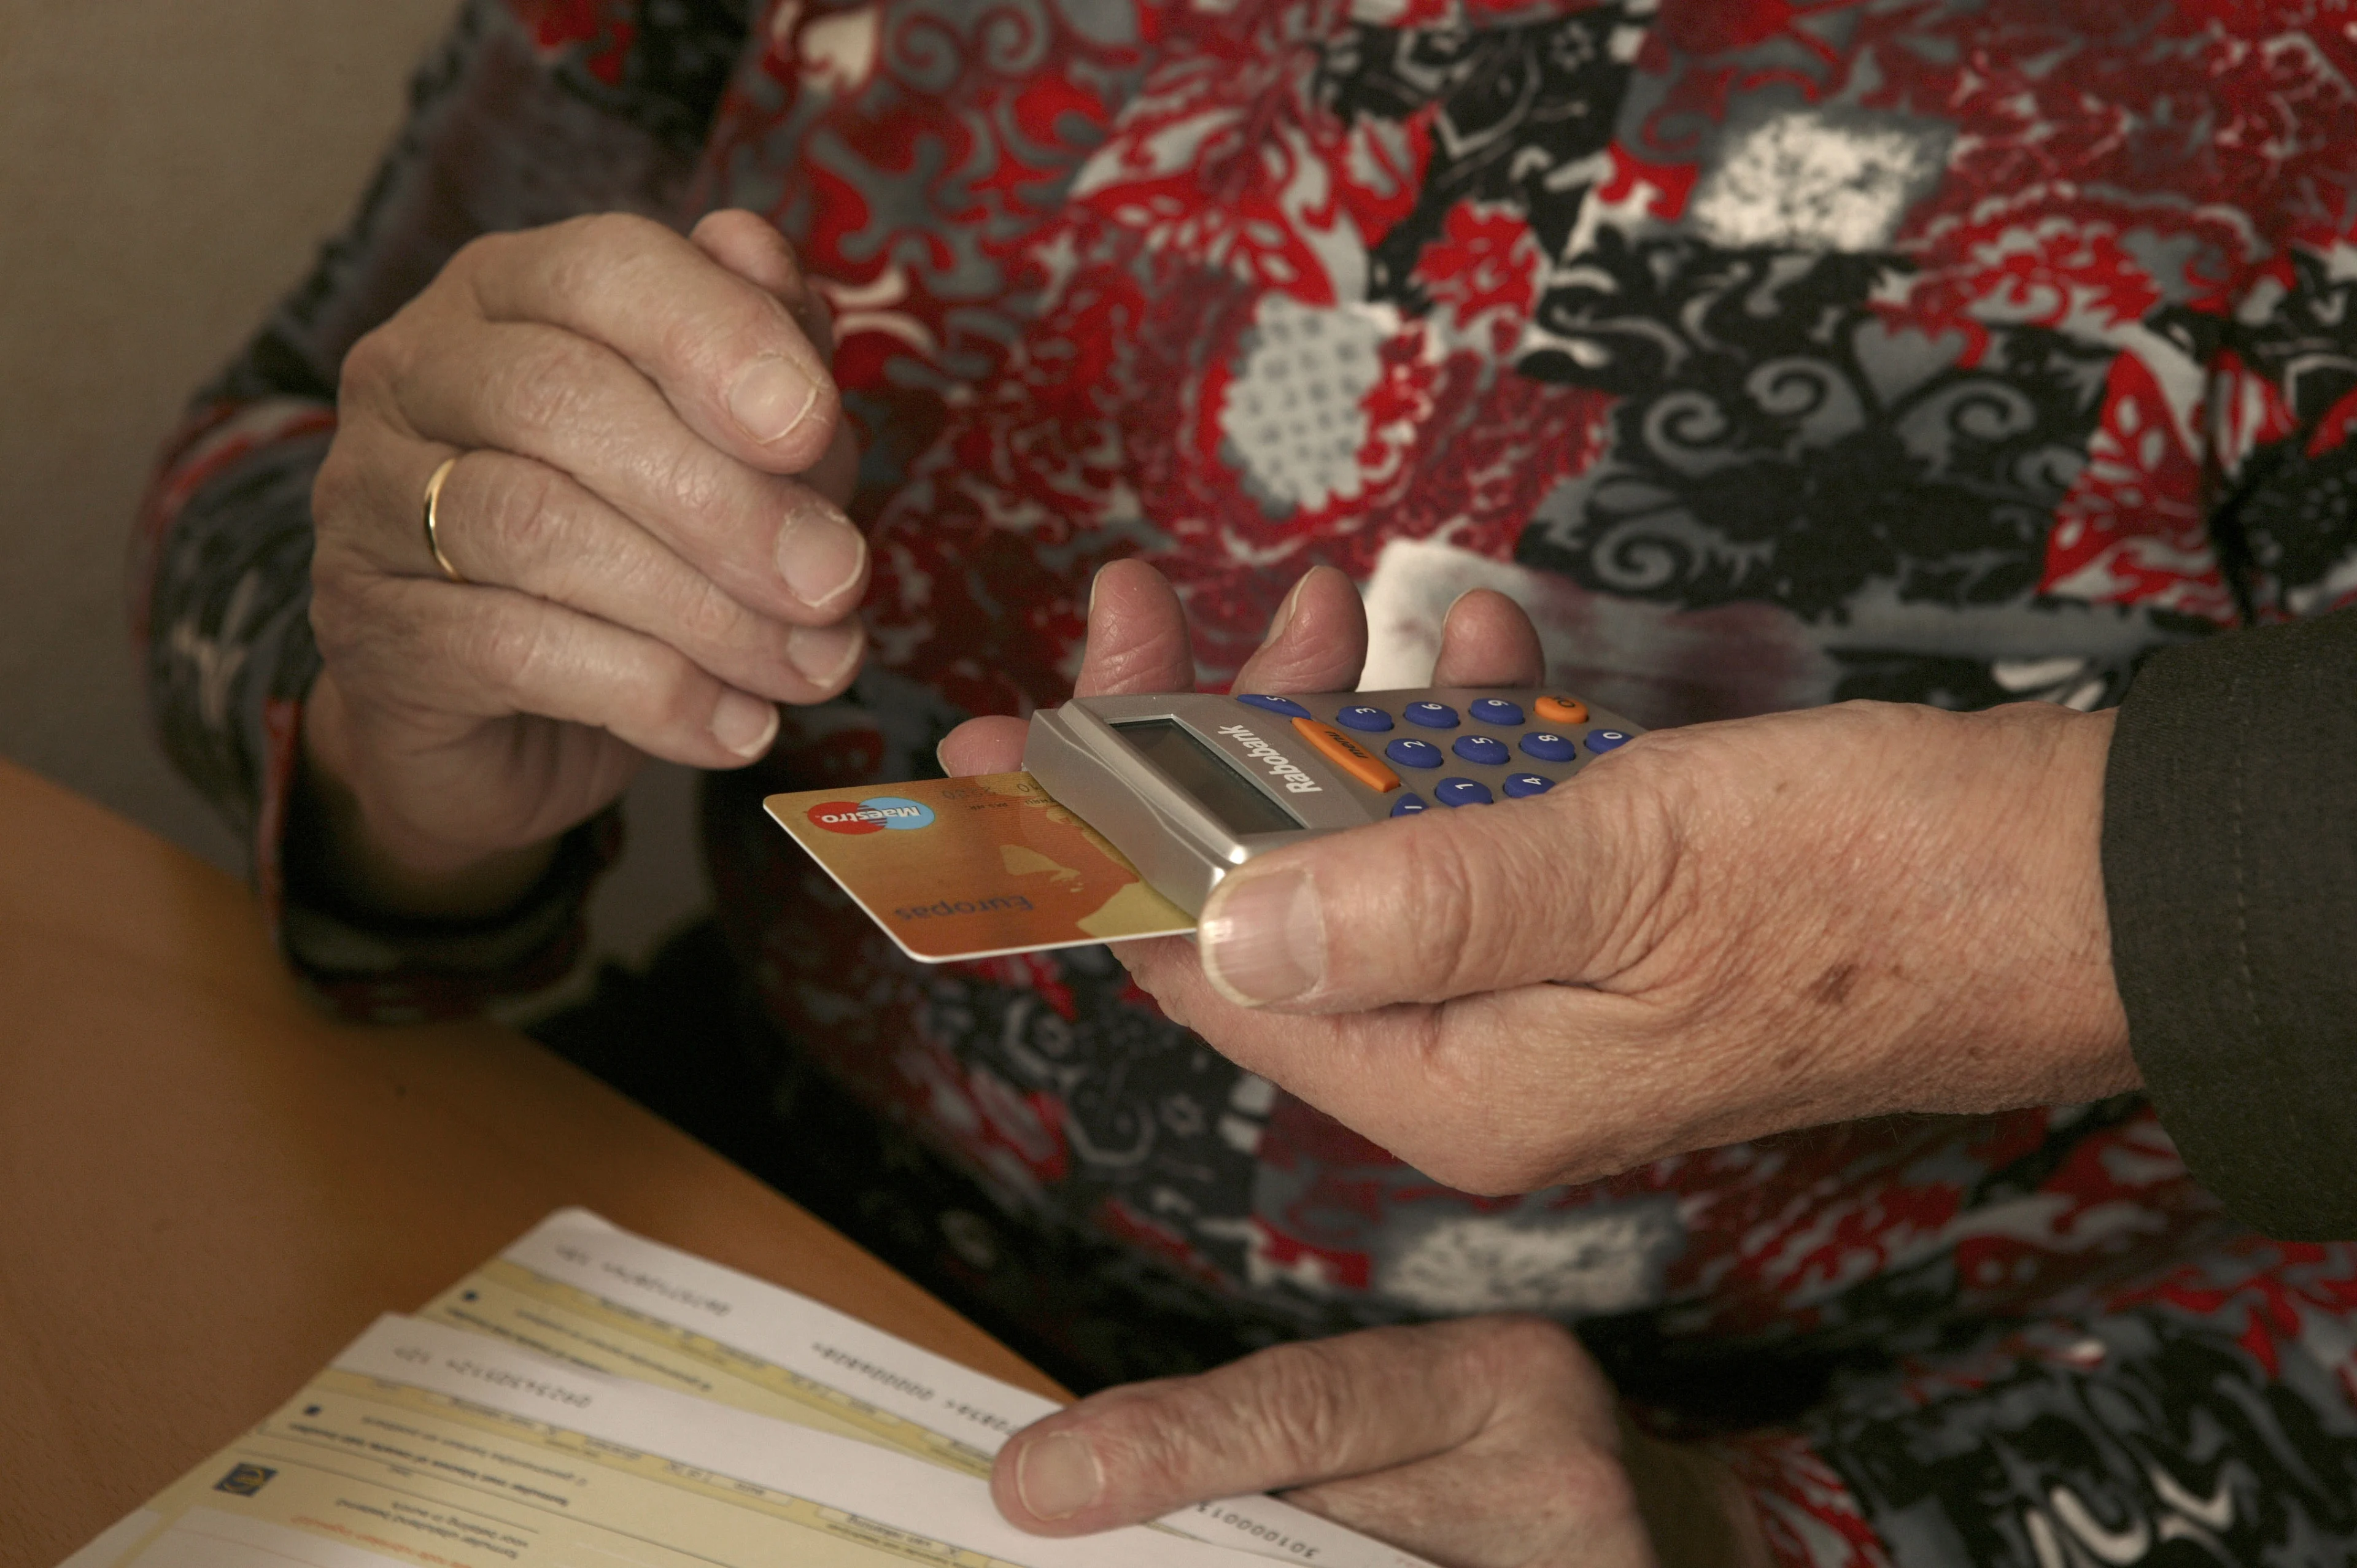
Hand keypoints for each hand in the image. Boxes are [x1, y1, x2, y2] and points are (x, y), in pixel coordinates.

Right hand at [300, 210, 865, 917]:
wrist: (512, 723)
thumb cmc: (643, 549)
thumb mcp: (732, 451)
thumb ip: (763, 364)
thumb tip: (769, 264)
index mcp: (508, 291)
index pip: (604, 267)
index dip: (718, 337)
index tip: (815, 429)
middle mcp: (414, 371)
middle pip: (565, 400)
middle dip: (728, 502)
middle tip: (835, 585)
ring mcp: (367, 498)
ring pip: (536, 527)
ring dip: (703, 610)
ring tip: (809, 668)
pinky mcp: (370, 629)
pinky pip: (510, 648)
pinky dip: (650, 693)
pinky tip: (735, 726)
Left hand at [943, 561, 2135, 1193]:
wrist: (2070, 888)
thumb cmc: (1874, 888)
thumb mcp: (1625, 867)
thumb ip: (1410, 897)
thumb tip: (1212, 915)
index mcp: (1456, 1081)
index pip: (1207, 968)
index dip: (1095, 844)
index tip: (1013, 728)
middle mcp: (1477, 1056)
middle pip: (1267, 896)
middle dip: (1204, 742)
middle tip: (1143, 602)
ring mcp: (1537, 990)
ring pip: (1368, 846)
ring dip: (1333, 716)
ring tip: (1322, 600)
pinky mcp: (1598, 926)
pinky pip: (1476, 832)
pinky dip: (1457, 733)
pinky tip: (1478, 640)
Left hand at [990, 1316, 1767, 1567]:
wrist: (1690, 1537)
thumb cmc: (1512, 1469)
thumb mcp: (1421, 1415)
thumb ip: (1290, 1441)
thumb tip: (1089, 1480)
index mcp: (1504, 1376)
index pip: (1305, 1408)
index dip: (1161, 1448)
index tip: (1033, 1484)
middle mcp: (1555, 1477)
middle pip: (1314, 1529)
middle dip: (1184, 1542)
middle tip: (1057, 1534)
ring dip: (1231, 1565)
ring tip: (1134, 1547)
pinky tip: (1236, 1563)